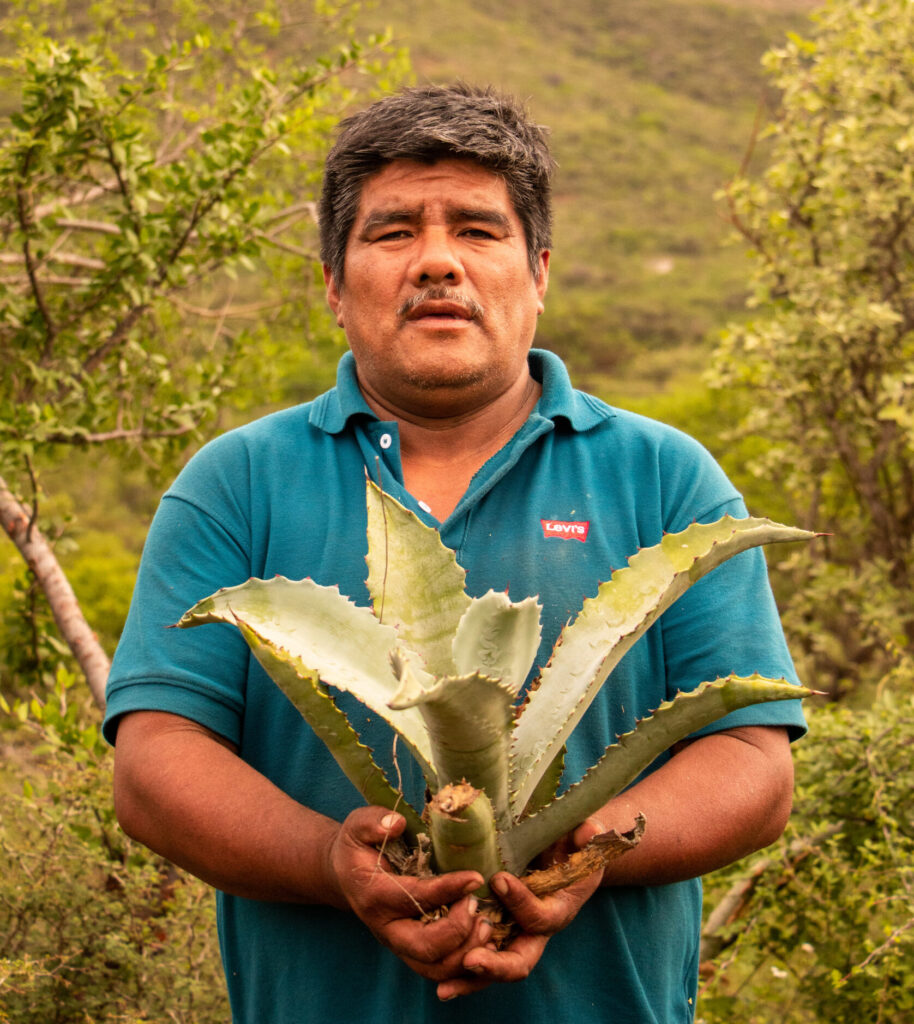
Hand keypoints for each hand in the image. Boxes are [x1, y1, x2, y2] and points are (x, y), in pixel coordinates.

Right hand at [326, 806, 492, 982]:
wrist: (346, 875)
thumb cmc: (357, 847)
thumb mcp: (356, 826)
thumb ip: (373, 822)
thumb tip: (397, 823)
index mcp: (375, 895)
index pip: (416, 898)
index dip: (448, 889)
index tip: (475, 877)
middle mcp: (386, 928)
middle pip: (425, 947)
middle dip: (458, 930)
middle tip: (477, 904)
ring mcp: (397, 944)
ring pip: (434, 968)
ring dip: (465, 952)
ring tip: (485, 924)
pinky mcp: (409, 951)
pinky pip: (438, 971)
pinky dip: (462, 962)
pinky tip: (480, 940)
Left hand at [437, 818, 605, 1000]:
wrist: (563, 859)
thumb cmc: (570, 847)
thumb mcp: (580, 838)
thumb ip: (585, 835)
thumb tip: (590, 830)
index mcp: (558, 909)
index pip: (540, 917)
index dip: (521, 901)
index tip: (499, 879)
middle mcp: (536, 933)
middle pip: (519, 961)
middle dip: (495, 965)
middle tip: (471, 961)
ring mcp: (514, 938)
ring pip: (495, 969)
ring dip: (470, 980)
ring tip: (444, 988)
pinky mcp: (495, 937)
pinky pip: (479, 961)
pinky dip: (461, 976)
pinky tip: (440, 988)